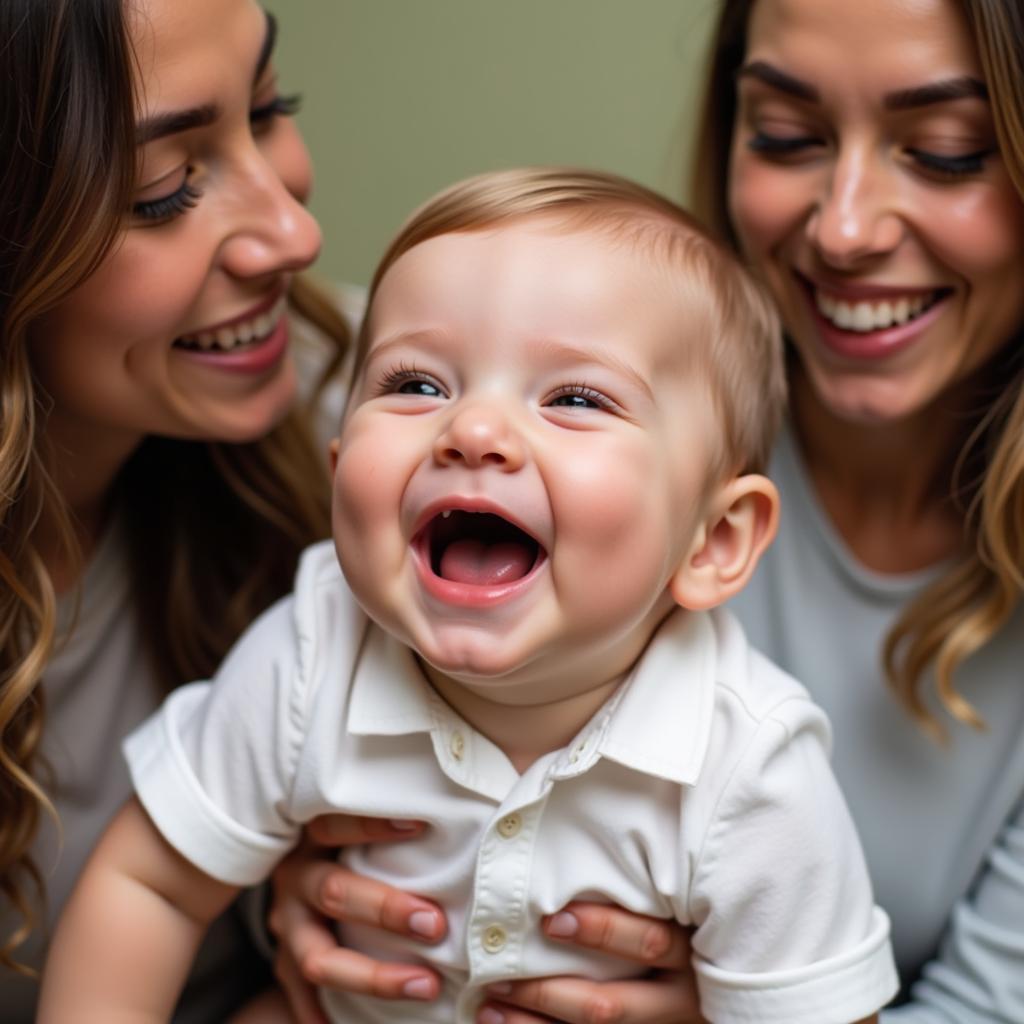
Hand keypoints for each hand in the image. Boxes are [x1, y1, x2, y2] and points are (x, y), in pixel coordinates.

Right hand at [268, 815, 447, 1023]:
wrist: (296, 872)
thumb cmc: (350, 842)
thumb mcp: (355, 824)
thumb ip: (396, 823)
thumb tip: (468, 812)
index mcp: (313, 837)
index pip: (335, 826)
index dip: (372, 825)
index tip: (422, 826)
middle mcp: (296, 878)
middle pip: (333, 892)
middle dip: (385, 909)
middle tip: (435, 924)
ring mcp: (287, 925)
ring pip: (318, 958)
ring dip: (373, 976)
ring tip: (427, 985)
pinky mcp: (283, 962)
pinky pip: (301, 997)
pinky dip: (324, 1016)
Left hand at [476, 902, 702, 1023]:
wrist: (696, 983)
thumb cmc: (682, 920)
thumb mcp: (678, 904)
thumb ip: (645, 888)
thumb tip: (581, 839)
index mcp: (690, 953)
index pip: (651, 943)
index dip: (605, 932)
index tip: (554, 920)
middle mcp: (678, 1000)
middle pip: (611, 1005)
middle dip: (551, 993)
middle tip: (501, 974)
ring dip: (535, 1022)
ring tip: (489, 1003)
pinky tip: (501, 1021)